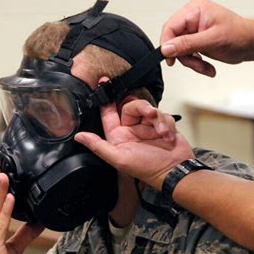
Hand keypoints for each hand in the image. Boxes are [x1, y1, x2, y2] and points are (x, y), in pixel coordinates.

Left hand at [75, 99, 193, 189]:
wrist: (175, 171)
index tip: (103, 81)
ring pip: (149, 109)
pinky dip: (167, 124)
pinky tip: (168, 136)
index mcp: (119, 135)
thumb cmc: (148, 169)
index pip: (109, 113)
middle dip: (143, 108)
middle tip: (150, 114)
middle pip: (132, 106)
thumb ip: (98, 146)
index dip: (106, 98)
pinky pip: (163, 115)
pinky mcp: (163, 126)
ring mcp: (148, 127)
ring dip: (158, 119)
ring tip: (161, 131)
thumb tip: (78, 137)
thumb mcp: (119, 158)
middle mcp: (132, 129)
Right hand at [160, 0, 253, 76]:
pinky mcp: (196, 40)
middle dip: (184, 56)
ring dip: (192, 62)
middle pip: (173, 40)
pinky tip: (206, 65)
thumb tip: (167, 48)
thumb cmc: (240, 35)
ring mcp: (193, 30)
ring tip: (205, 66)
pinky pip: (186, 54)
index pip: (170, 27)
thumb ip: (187, 44)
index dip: (168, 44)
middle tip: (196, 63)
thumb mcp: (211, 40)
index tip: (170, 58)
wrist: (251, 44)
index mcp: (194, 10)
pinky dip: (195, 63)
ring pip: (179, 50)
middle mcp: (192, 18)